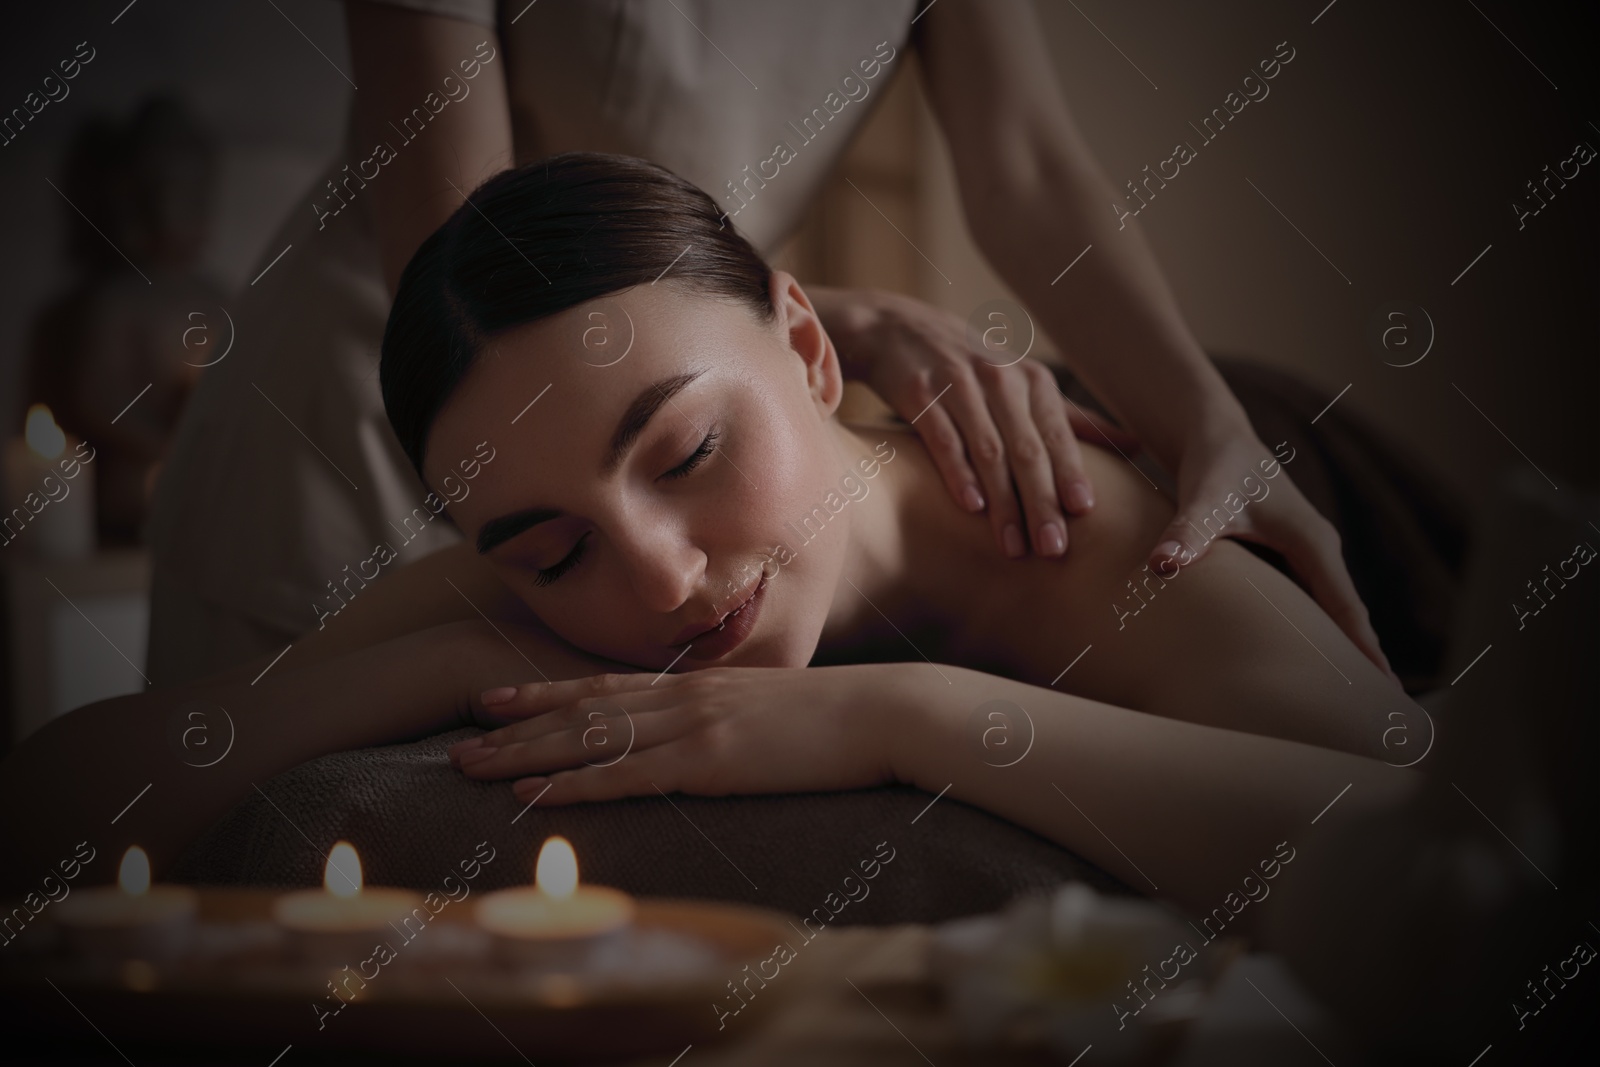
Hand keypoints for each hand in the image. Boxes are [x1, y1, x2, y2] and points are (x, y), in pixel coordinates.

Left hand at [446, 665, 912, 803]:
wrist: (885, 711)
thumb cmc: (842, 716)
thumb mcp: (775, 707)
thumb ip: (733, 716)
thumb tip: (712, 734)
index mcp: (698, 685)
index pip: (604, 686)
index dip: (542, 693)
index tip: (495, 698)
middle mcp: (683, 698)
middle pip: (580, 711)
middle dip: (515, 727)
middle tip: (460, 738)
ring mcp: (693, 727)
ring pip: (588, 739)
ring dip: (524, 756)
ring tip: (471, 767)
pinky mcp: (709, 762)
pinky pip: (625, 777)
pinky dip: (573, 788)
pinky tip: (533, 798)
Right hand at [813, 286, 1136, 558]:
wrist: (895, 329)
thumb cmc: (969, 367)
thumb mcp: (1023, 383)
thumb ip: (1073, 419)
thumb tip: (1135, 445)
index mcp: (1031, 380)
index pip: (1057, 434)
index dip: (1071, 473)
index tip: (1085, 513)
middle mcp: (999, 378)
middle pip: (1027, 449)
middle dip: (1042, 501)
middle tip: (1054, 549)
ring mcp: (957, 384)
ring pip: (988, 451)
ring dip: (1004, 503)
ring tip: (1014, 547)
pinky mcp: (919, 393)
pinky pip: (943, 439)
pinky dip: (958, 473)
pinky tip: (972, 507)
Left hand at [1148, 428, 1396, 681]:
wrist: (1211, 436)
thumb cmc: (1213, 467)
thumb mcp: (1203, 501)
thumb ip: (1185, 534)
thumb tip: (1162, 567)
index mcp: (1312, 542)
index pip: (1344, 606)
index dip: (1362, 647)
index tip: (1386, 687)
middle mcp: (1318, 548)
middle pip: (1348, 613)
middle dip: (1365, 658)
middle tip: (1387, 712)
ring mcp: (1305, 552)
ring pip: (1331, 608)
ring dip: (1344, 647)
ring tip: (1357, 698)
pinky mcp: (1286, 554)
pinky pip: (1310, 601)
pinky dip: (1318, 630)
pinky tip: (1315, 660)